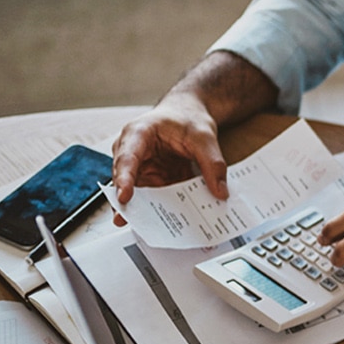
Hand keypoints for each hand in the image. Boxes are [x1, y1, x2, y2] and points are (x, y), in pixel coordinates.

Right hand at [108, 96, 230, 224]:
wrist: (186, 114)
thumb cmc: (186, 118)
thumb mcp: (204, 136)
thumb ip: (213, 163)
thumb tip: (220, 192)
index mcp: (137, 134)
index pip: (126, 158)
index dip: (124, 179)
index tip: (124, 198)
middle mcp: (130, 152)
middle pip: (124, 181)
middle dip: (128, 203)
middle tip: (133, 223)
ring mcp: (138, 169)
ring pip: (136, 194)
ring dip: (145, 211)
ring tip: (153, 229)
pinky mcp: (149, 181)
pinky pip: (152, 198)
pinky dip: (160, 210)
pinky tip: (171, 223)